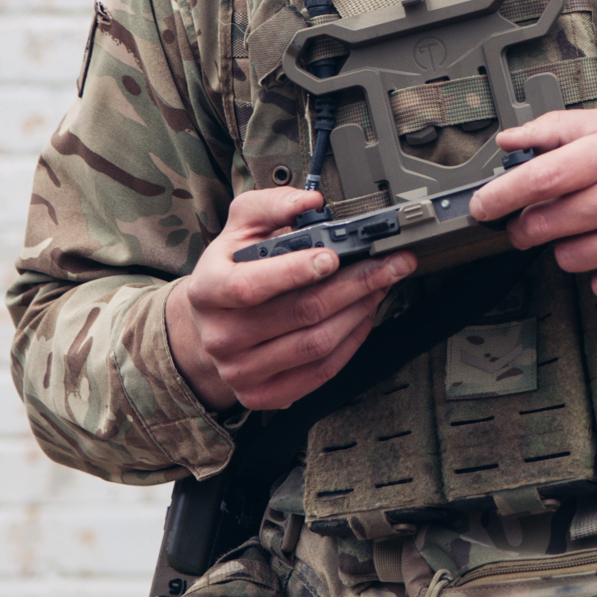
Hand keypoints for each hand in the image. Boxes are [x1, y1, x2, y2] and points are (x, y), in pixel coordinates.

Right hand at [168, 188, 418, 412]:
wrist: (208, 323)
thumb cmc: (230, 269)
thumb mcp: (241, 228)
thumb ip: (272, 205)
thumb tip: (308, 201)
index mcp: (208, 290)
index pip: (250, 285)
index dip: (295, 271)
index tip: (334, 256)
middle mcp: (220, 336)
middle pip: (300, 313)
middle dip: (354, 284)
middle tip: (388, 264)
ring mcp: (239, 371)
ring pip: (317, 344)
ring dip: (359, 311)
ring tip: (380, 285)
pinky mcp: (261, 395)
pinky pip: (320, 373)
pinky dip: (351, 342)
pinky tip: (364, 317)